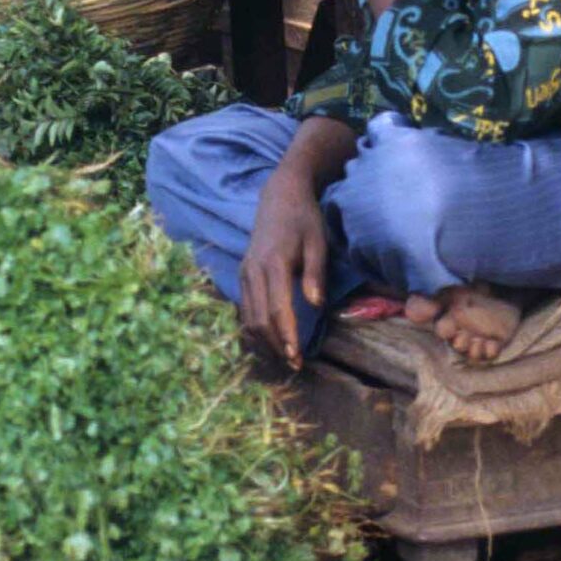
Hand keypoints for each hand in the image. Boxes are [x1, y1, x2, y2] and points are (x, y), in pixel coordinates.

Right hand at [238, 166, 328, 367]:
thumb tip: (315, 306)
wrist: (280, 196)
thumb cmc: (304, 219)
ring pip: (248, 317)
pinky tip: (270, 337)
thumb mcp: (318, 242)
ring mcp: (245, 273)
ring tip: (284, 356)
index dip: (286, 336)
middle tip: (295, 364)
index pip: (277, 309)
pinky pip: (245, 307)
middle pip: (259, 319)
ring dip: (264, 340)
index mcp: (274, 263)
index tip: (297, 358)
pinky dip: (255, 327)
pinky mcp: (243, 274)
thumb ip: (315, 274)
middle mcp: (253, 271)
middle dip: (275, 345)